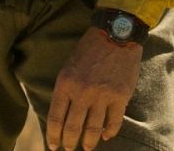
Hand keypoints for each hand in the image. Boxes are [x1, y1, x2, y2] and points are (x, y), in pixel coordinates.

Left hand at [46, 27, 142, 149]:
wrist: (115, 34)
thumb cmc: (89, 49)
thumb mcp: (68, 66)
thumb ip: (65, 89)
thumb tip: (62, 114)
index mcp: (65, 84)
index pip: (55, 118)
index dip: (53, 136)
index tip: (53, 145)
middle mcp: (82, 92)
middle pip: (73, 128)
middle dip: (69, 143)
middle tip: (68, 149)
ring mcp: (102, 96)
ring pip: (93, 130)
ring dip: (88, 143)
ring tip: (87, 148)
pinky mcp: (120, 97)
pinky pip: (113, 122)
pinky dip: (109, 133)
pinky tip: (105, 136)